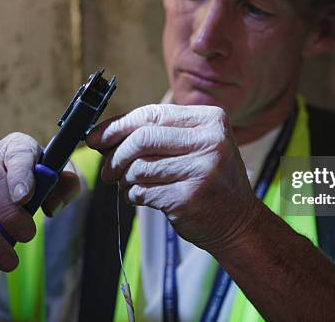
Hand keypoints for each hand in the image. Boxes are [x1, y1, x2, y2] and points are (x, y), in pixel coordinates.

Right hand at [0, 132, 79, 287]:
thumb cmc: (29, 180)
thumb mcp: (54, 177)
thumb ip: (65, 186)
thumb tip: (54, 206)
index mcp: (16, 146)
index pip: (18, 154)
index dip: (21, 175)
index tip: (25, 197)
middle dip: (8, 212)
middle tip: (28, 236)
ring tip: (9, 263)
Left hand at [86, 104, 259, 251]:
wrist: (239, 221)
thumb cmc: (210, 180)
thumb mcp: (195, 146)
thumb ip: (158, 134)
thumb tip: (102, 135)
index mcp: (211, 120)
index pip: (153, 114)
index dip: (118, 125)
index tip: (96, 137)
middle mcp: (210, 142)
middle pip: (143, 138)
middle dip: (116, 154)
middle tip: (108, 168)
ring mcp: (201, 171)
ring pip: (139, 167)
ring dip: (124, 178)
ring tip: (128, 183)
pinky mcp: (189, 198)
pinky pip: (143, 192)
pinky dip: (133, 194)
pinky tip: (140, 196)